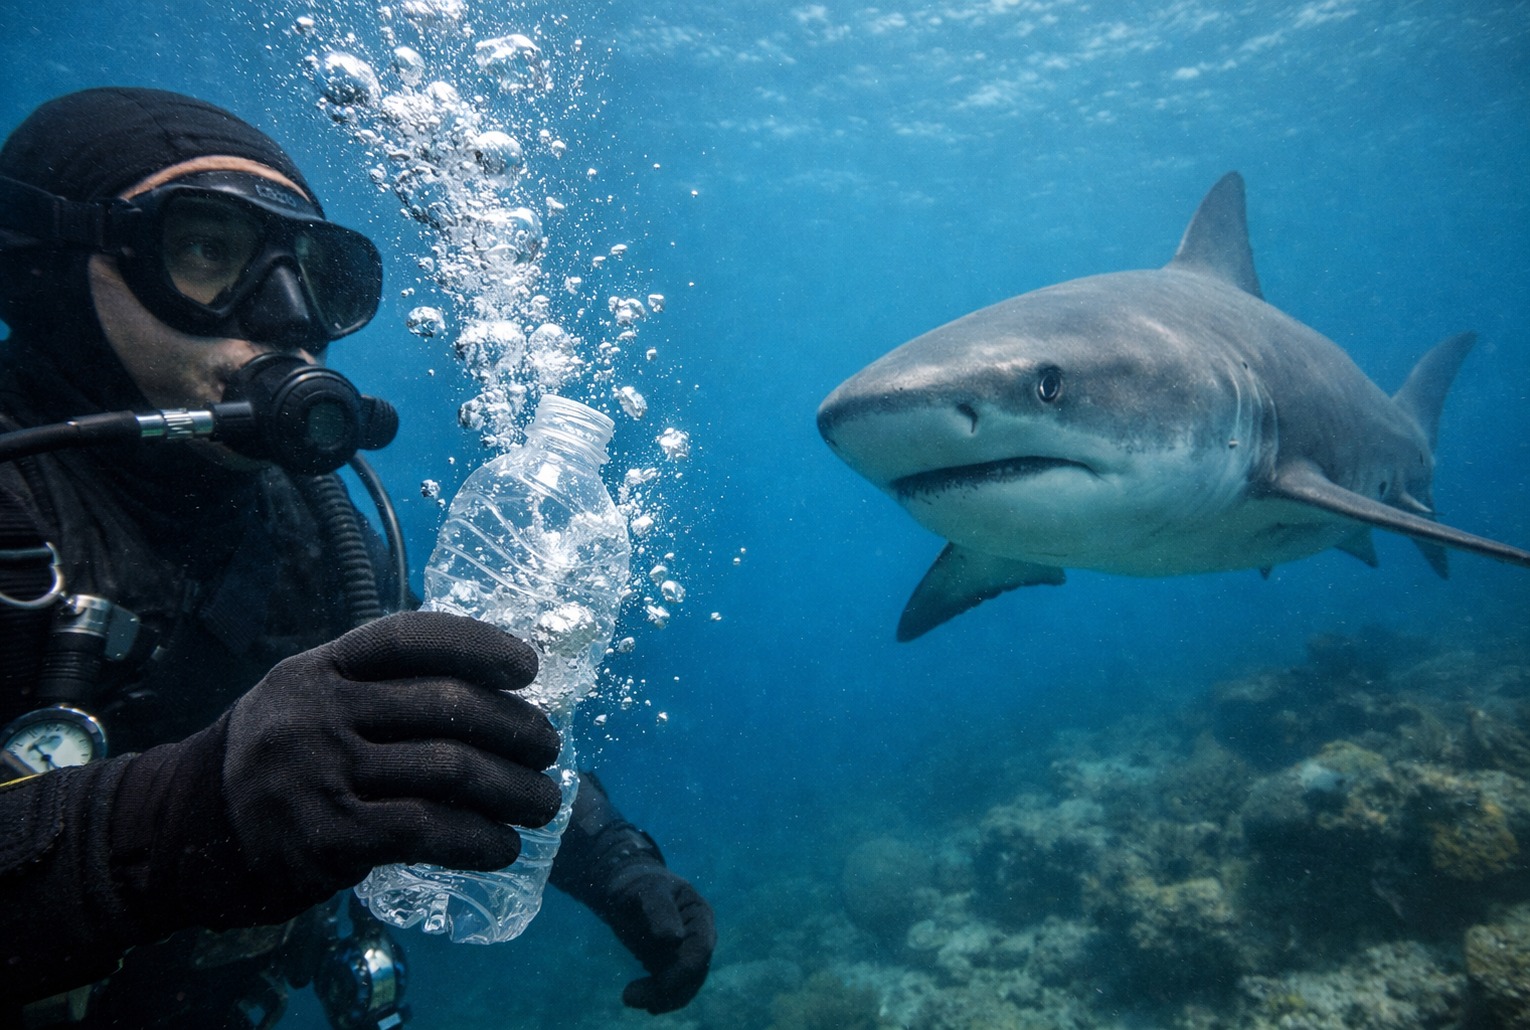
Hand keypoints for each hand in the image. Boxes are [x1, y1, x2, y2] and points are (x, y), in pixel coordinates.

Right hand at [111, 610, 561, 929]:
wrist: (193, 832)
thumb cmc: (282, 757)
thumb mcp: (312, 697)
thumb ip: (381, 683)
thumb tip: (493, 683)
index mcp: (320, 667)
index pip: (411, 637)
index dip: (479, 644)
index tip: (528, 666)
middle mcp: (318, 711)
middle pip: (447, 706)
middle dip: (517, 727)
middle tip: (549, 747)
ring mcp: (320, 774)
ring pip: (450, 770)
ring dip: (514, 789)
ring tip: (542, 802)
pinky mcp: (327, 836)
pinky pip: (427, 830)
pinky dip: (478, 839)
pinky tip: (504, 847)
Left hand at [604, 867, 716, 1013]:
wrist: (626, 891)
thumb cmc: (639, 883)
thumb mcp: (646, 888)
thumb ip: (659, 908)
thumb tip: (674, 938)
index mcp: (699, 913)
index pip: (701, 945)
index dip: (685, 968)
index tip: (663, 984)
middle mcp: (699, 936)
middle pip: (694, 971)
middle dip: (668, 988)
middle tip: (630, 995)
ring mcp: (686, 952)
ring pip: (684, 984)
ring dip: (660, 997)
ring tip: (629, 996)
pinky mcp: (671, 965)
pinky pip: (670, 987)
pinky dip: (657, 996)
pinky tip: (638, 998)